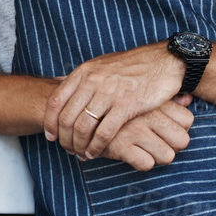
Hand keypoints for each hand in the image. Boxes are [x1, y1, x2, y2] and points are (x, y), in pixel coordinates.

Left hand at [44, 42, 186, 156]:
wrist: (165, 61)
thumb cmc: (135, 66)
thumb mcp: (104, 66)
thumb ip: (86, 78)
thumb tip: (68, 88)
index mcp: (84, 72)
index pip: (56, 100)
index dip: (50, 122)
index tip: (52, 136)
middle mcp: (93, 82)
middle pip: (67, 118)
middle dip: (65, 139)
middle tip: (67, 150)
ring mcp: (109, 94)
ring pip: (83, 127)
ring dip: (79, 145)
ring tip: (81, 154)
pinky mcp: (126, 106)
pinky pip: (104, 132)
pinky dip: (96, 147)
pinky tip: (95, 153)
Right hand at [102, 97, 193, 171]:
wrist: (80, 107)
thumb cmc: (117, 104)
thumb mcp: (143, 95)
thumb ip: (169, 100)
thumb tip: (188, 99)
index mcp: (157, 102)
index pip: (188, 121)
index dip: (180, 129)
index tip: (167, 132)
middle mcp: (150, 115)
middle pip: (183, 141)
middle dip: (172, 147)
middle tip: (158, 146)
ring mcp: (136, 130)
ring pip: (167, 156)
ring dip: (157, 157)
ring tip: (143, 150)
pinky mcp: (121, 145)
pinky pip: (146, 164)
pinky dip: (140, 163)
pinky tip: (130, 155)